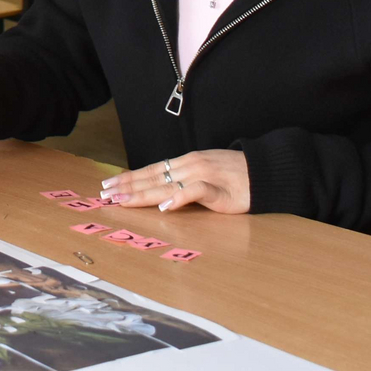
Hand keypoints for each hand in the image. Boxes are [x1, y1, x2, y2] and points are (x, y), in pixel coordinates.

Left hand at [99, 149, 249, 213]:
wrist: (265, 172)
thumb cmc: (235, 175)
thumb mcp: (204, 173)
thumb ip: (183, 179)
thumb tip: (160, 190)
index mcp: (185, 163)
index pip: (151, 170)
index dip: (129, 178)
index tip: (109, 185)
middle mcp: (190, 166)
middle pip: (152, 177)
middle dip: (127, 187)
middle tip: (104, 194)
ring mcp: (204, 176)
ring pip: (167, 184)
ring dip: (142, 193)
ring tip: (122, 200)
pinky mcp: (219, 191)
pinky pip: (197, 192)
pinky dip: (179, 199)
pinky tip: (164, 207)